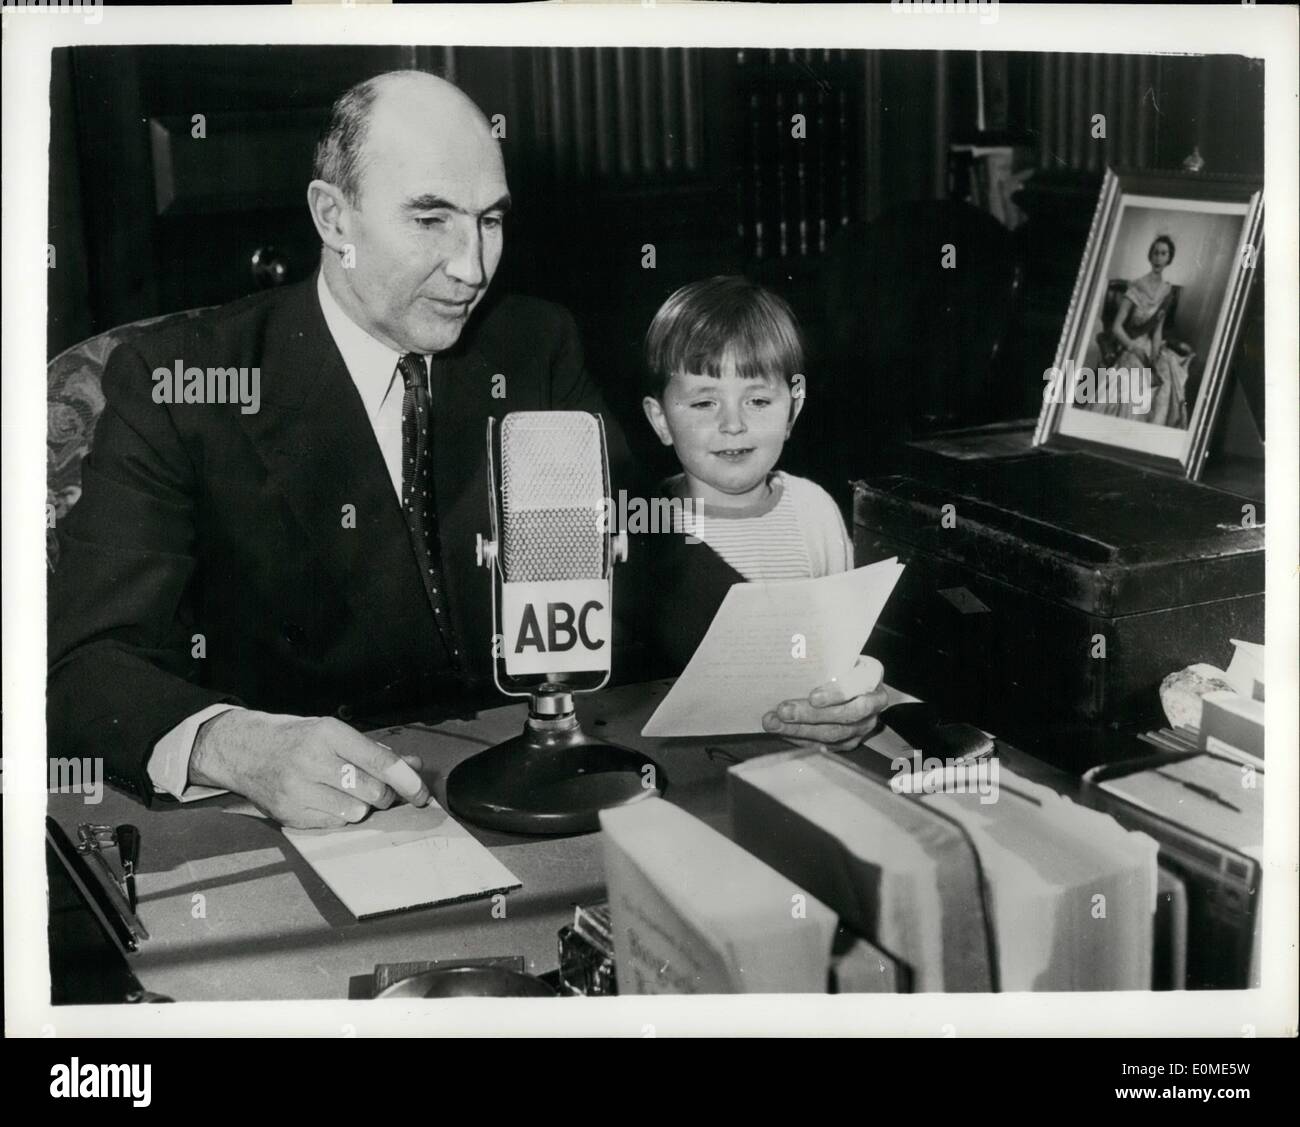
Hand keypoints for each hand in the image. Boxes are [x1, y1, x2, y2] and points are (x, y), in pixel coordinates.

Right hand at [190, 709, 430, 828]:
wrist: (243, 750)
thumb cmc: (296, 738)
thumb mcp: (334, 733)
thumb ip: (375, 751)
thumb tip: (413, 765)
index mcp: (328, 733)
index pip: (379, 762)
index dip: (407, 780)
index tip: (422, 792)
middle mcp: (312, 760)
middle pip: (373, 792)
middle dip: (384, 794)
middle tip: (377, 788)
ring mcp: (298, 789)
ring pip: (357, 811)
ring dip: (361, 805)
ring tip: (345, 790)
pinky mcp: (289, 813)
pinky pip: (336, 823)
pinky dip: (340, 815)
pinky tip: (326, 799)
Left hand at [762, 656, 888, 752]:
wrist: (850, 679)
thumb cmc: (837, 663)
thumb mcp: (835, 653)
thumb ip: (820, 657)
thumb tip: (789, 654)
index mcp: (871, 675)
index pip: (857, 686)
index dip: (836, 693)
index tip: (812, 697)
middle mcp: (874, 703)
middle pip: (844, 715)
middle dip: (810, 715)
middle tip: (783, 711)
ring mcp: (864, 725)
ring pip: (833, 733)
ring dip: (799, 730)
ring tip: (774, 723)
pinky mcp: (851, 741)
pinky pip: (826, 745)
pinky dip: (801, 739)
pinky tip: (783, 732)